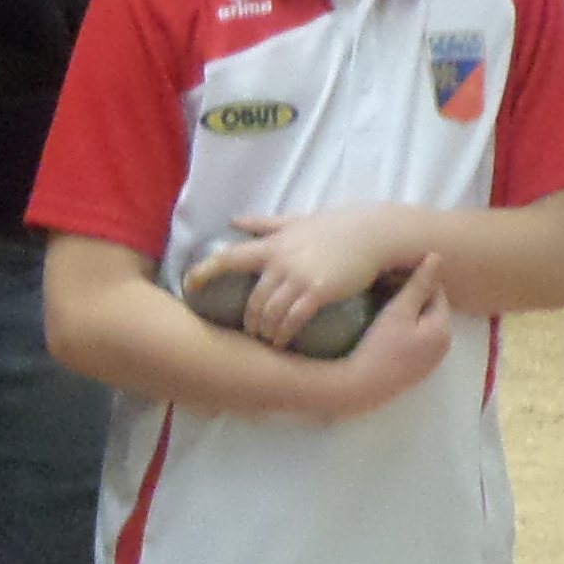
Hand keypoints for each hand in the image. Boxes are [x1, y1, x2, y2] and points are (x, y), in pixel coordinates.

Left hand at [209, 209, 399, 347]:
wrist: (375, 234)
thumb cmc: (337, 226)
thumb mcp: (297, 220)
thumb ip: (265, 223)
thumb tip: (234, 219)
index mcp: (273, 244)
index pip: (229, 257)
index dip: (205, 272)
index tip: (188, 285)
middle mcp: (281, 260)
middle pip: (252, 299)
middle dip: (249, 321)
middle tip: (250, 333)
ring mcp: (299, 277)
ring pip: (269, 313)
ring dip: (265, 332)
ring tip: (267, 342)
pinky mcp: (318, 292)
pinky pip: (292, 320)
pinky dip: (283, 334)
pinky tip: (282, 343)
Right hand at [307, 254, 455, 418]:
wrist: (362, 388)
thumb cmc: (381, 347)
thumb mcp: (399, 311)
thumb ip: (419, 284)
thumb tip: (437, 256)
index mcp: (444, 329)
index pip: (437, 292)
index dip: (416, 279)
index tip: (392, 274)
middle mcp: (444, 346)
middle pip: (431, 308)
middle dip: (413, 294)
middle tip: (385, 286)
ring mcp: (430, 360)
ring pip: (422, 324)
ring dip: (408, 311)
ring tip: (382, 302)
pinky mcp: (416, 369)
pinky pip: (415, 339)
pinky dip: (405, 329)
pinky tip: (385, 327)